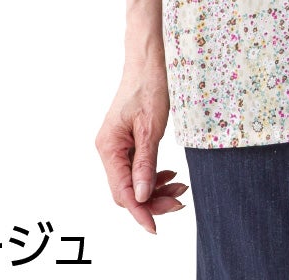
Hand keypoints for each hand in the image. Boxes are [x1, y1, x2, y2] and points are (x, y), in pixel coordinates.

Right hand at [95, 64, 186, 234]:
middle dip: (152, 200)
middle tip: (180, 200)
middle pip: (126, 190)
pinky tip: (170, 175)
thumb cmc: (149, 86)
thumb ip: (145, 163)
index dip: (139, 212)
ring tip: (180, 187)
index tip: (155, 227)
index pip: (121, 192)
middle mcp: (108, 149)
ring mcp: (116, 145)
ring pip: (132, 181)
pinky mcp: (126, 140)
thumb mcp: (151, 127)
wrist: (148, 60)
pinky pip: (136, 168)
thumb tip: (141, 197)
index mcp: (109, 147)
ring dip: (155, 189)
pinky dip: (152, 176)